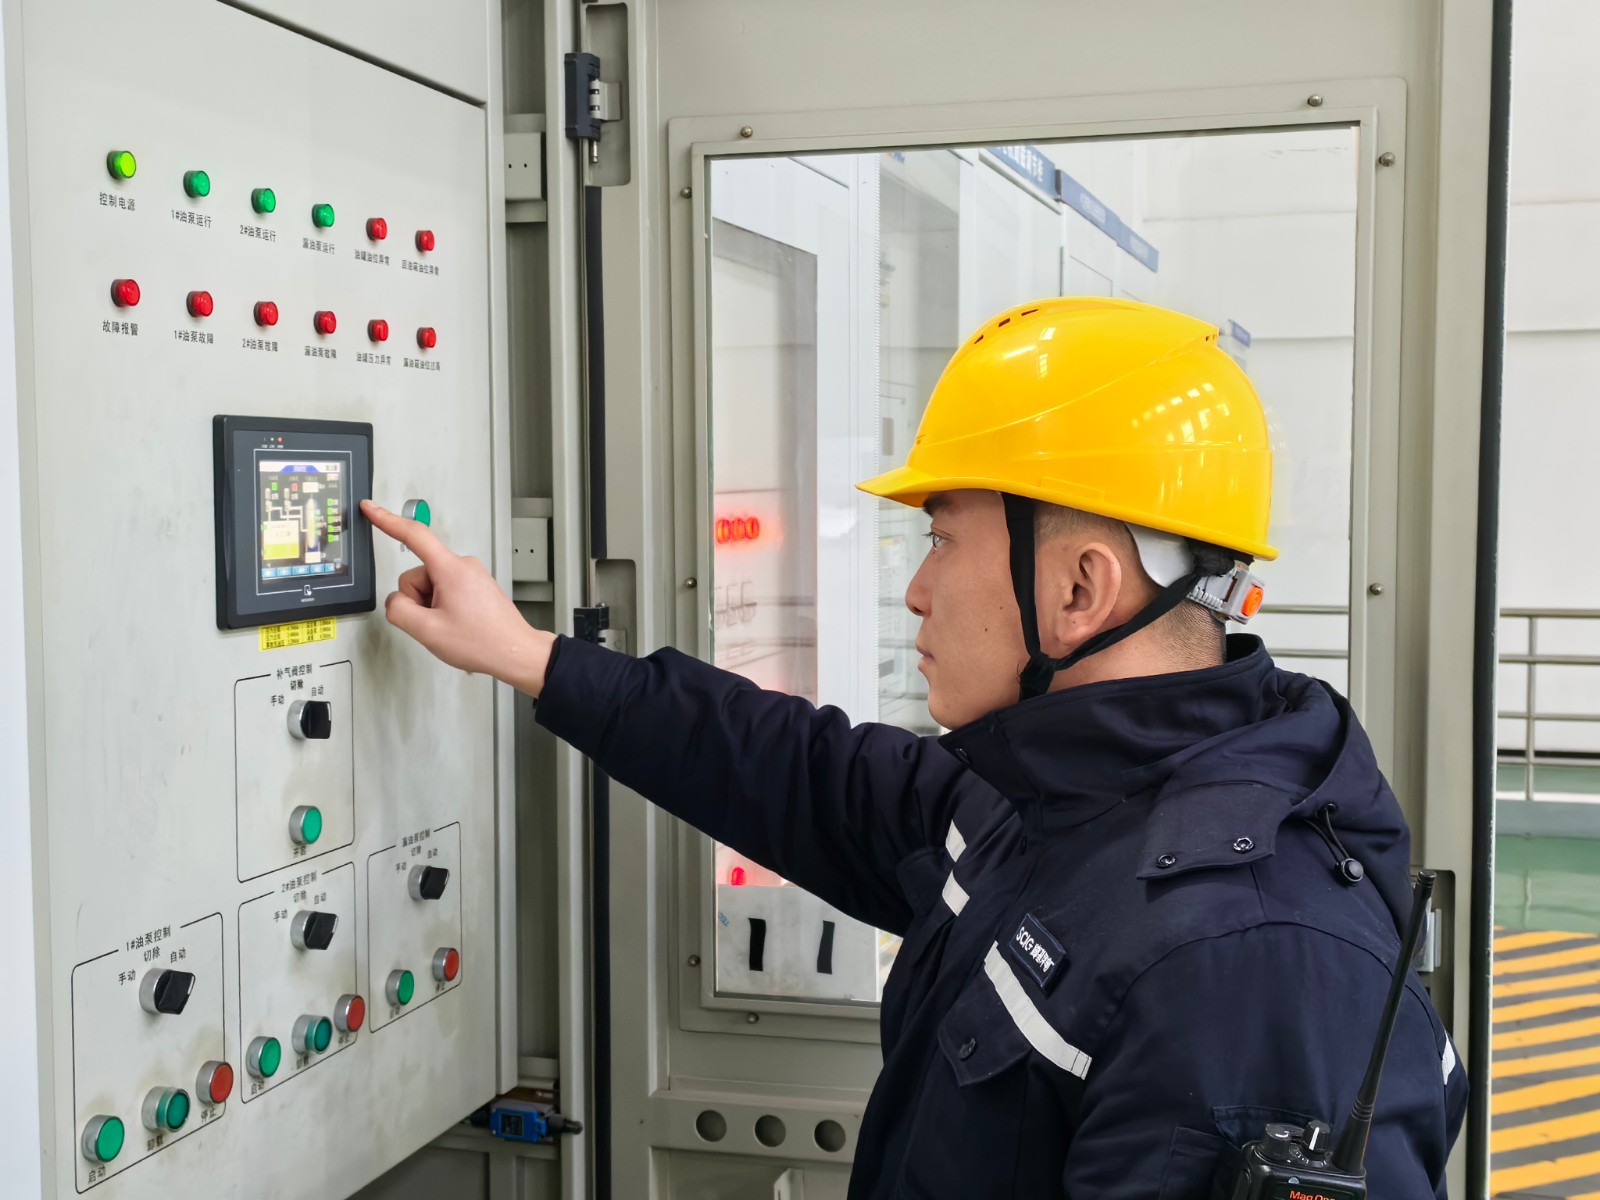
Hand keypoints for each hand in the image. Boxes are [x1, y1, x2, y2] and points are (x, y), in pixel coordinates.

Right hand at [361, 499, 555, 695]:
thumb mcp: (428, 631)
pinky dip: (443, 608)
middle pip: (417, 576)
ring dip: (431, 607)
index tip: (371, 509)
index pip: (413, 536)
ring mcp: (471, 575)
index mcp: (451, 569)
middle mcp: (463, 565)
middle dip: (418, 601)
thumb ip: (399, 610)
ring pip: (429, 586)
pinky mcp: (475, 585)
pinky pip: (444, 591)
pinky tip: (458, 624)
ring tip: (452, 626)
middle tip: (438, 623)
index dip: (387, 520)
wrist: (515, 653)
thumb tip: (395, 601)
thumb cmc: (483, 642)